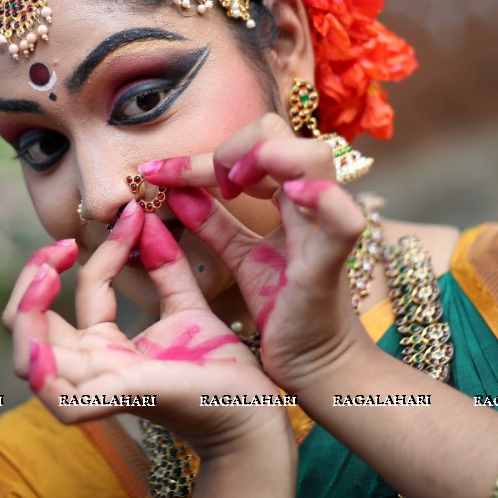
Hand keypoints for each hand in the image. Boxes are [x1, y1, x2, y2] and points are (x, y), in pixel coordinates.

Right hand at [10, 199, 292, 458]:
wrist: (250, 408)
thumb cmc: (218, 368)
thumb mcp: (187, 306)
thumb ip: (166, 267)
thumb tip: (146, 218)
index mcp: (107, 345)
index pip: (85, 289)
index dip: (101, 250)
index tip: (133, 216)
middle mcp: (94, 365)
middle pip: (27, 326)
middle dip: (31, 280)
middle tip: (60, 246)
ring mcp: (101, 384)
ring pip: (29, 360)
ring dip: (25, 315)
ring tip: (47, 276)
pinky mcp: (119, 399)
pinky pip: (60, 400)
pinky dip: (40, 374)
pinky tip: (43, 345)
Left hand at [141, 113, 374, 391]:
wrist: (318, 365)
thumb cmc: (286, 308)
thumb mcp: (242, 257)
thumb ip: (212, 222)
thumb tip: (175, 191)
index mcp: (291, 196)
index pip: (247, 146)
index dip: (196, 156)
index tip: (155, 173)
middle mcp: (311, 202)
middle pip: (280, 132)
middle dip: (235, 146)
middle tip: (215, 183)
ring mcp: (324, 228)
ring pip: (314, 157)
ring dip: (268, 157)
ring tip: (236, 184)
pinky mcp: (331, 262)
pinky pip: (342, 219)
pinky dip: (323, 199)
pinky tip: (293, 195)